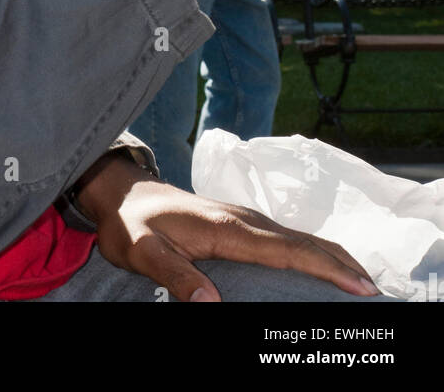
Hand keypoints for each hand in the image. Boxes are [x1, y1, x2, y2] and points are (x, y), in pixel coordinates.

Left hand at [75, 156, 378, 302]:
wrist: (121, 190)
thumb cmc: (131, 222)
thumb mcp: (142, 251)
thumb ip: (175, 275)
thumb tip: (211, 303)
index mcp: (225, 227)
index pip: (286, 249)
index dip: (324, 267)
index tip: (357, 285)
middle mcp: (241, 219)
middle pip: (302, 241)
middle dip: (340, 262)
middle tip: (373, 289)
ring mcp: (242, 218)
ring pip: (297, 237)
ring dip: (330, 256)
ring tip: (359, 279)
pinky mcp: (239, 223)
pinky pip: (284, 238)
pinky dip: (311, 251)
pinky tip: (321, 263)